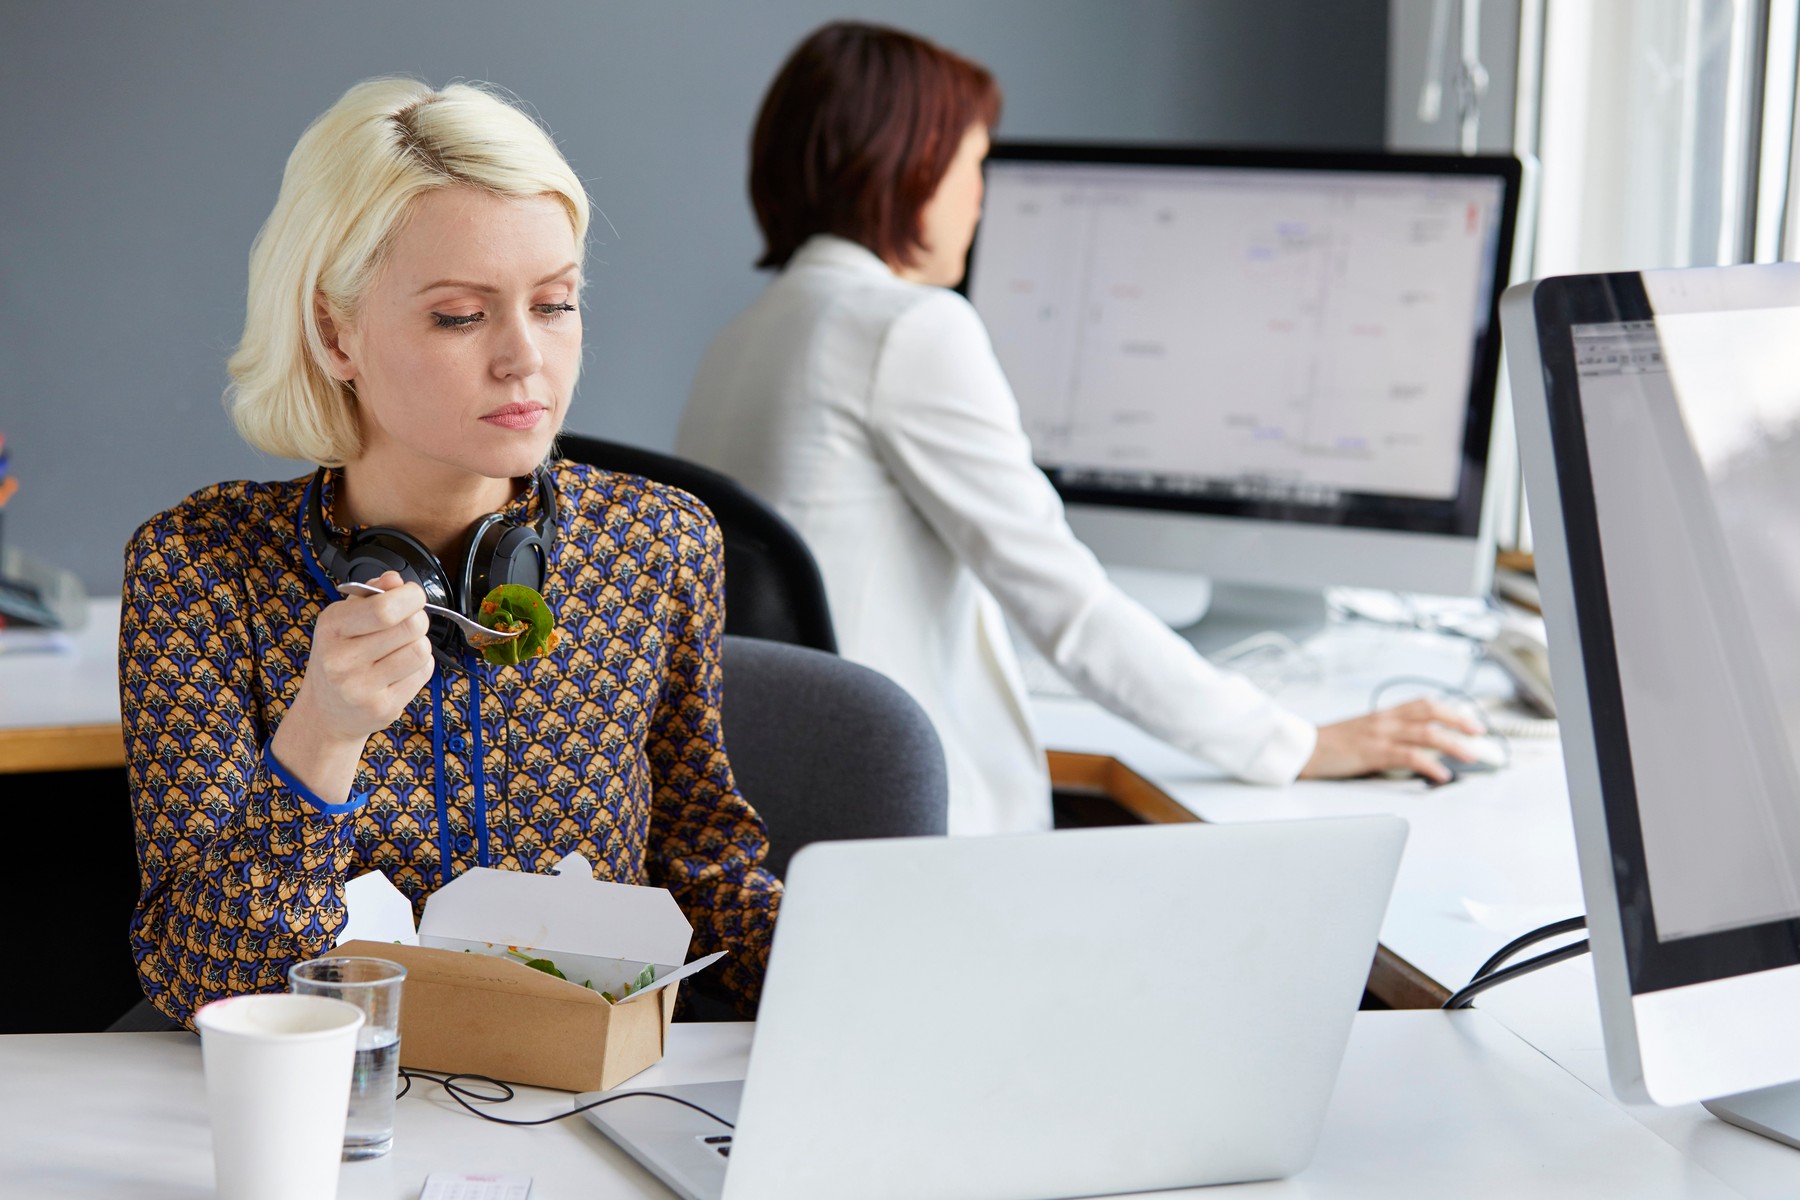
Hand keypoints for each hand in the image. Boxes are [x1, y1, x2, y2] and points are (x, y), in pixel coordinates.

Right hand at [271, 572, 432, 802]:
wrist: (326, 712)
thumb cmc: (339, 656)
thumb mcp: (343, 619)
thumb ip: (370, 595)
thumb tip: (395, 580)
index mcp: (331, 628)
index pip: (385, 608)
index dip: (411, 597)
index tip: (412, 596)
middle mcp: (342, 660)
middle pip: (411, 626)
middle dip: (418, 619)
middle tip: (408, 623)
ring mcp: (362, 688)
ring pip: (421, 650)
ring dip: (419, 644)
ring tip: (401, 648)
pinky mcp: (383, 708)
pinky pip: (423, 673)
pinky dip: (420, 666)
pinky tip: (400, 669)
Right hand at [1299, 698, 1485, 785]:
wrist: (1303, 748)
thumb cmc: (1330, 744)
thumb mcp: (1362, 732)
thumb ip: (1387, 735)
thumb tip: (1414, 749)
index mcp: (1383, 714)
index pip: (1423, 704)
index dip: (1450, 710)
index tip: (1469, 720)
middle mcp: (1385, 720)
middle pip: (1430, 712)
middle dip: (1459, 721)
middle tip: (1478, 733)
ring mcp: (1380, 735)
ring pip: (1426, 733)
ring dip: (1453, 744)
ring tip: (1470, 755)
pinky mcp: (1373, 752)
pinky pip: (1409, 756)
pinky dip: (1430, 765)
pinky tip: (1441, 774)